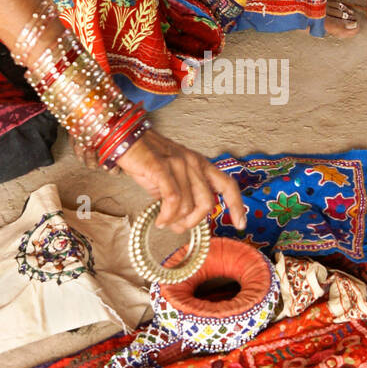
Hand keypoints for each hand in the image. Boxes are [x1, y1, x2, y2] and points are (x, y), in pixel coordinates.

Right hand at [106, 128, 246, 231]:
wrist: (125, 140)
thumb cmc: (147, 160)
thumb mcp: (172, 178)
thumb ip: (183, 197)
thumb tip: (182, 225)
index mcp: (200, 164)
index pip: (227, 185)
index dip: (236, 206)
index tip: (241, 224)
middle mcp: (193, 162)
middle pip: (207, 202)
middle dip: (194, 221)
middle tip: (179, 227)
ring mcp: (178, 164)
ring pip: (188, 204)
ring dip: (175, 220)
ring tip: (164, 222)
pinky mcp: (162, 168)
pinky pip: (172, 199)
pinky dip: (166, 216)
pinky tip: (159, 220)